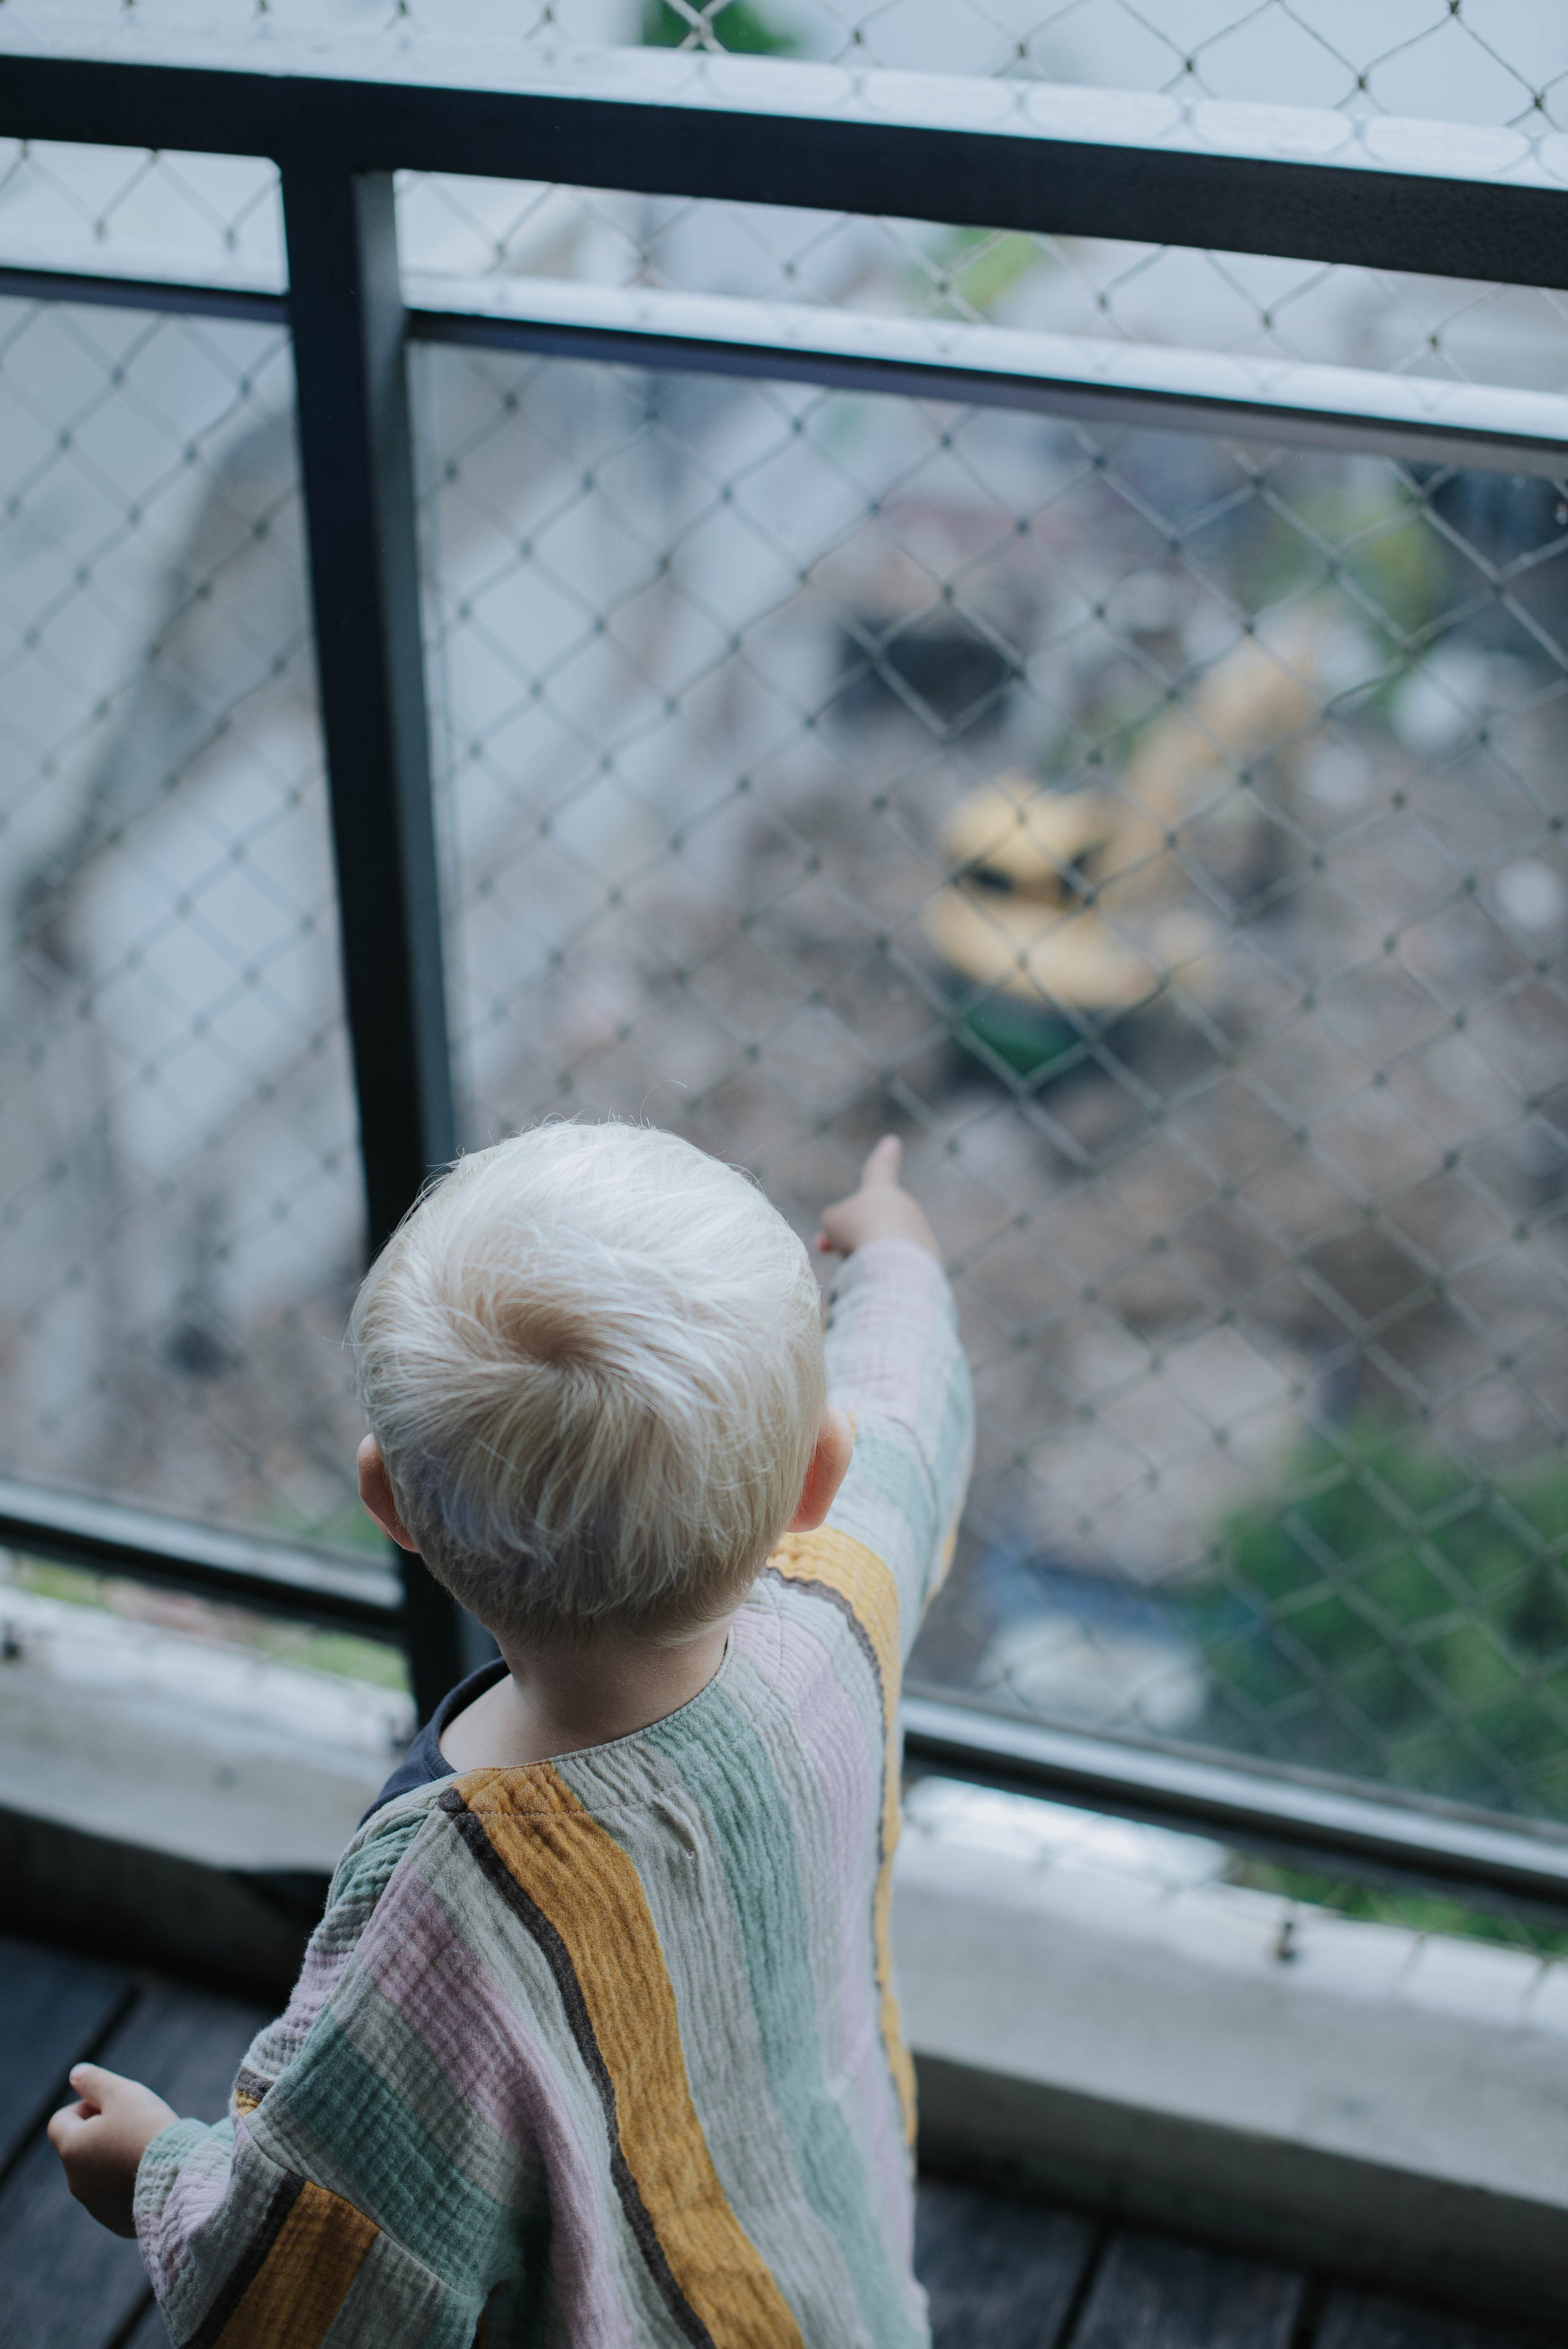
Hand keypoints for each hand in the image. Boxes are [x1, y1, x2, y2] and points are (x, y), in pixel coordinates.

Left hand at [48, 2063, 177, 2237]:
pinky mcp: (115, 2221)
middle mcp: (76, 2182)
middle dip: (102, 2133)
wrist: (179, 2181)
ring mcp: (95, 2205)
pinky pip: (114, 2195)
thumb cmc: (149, 2131)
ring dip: (114, 2158)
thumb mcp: (123, 2094)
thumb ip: (94, 2082)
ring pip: (97, 2173)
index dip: (85, 2107)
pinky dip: (126, 2183)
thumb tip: (75, 2074)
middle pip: (81, 2147)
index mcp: (72, 2149)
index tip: (114, 2107)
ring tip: (147, 2150)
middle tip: (136, 2125)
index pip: (61, 2121)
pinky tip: (152, 2174)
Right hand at [817, 1136, 938, 1260]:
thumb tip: (844, 1236)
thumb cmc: (858, 1232)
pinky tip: (879, 1277)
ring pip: (885, 1246)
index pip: (880, 1168)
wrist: (894, 1261)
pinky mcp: (929, 1259)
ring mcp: (919, 1232)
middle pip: (874, 1222)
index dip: (883, 1155)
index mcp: (882, 1189)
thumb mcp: (833, 1221)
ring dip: (867, 1256)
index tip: (893, 1141)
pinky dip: (885, 1271)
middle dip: (853, 1235)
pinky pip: (899, 1265)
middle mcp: (905, 1207)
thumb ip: (836, 1222)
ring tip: (860, 1264)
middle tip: (829, 1249)